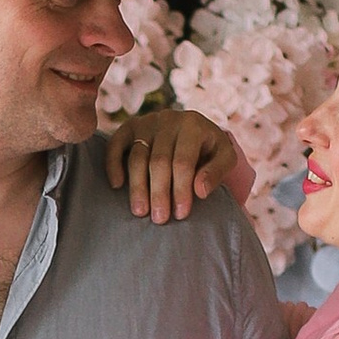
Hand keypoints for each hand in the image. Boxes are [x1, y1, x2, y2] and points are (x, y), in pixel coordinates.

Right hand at [101, 106, 253, 223]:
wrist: (194, 130)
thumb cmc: (209, 150)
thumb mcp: (225, 158)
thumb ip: (216, 172)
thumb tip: (199, 191)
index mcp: (193, 125)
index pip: (183, 161)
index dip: (181, 189)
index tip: (180, 214)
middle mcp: (168, 119)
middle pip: (159, 161)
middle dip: (159, 192)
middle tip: (159, 219)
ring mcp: (147, 122)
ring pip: (137, 156)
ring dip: (138, 187)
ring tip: (140, 212)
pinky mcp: (130, 126)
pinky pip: (116, 144)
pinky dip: (113, 164)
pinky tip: (117, 185)